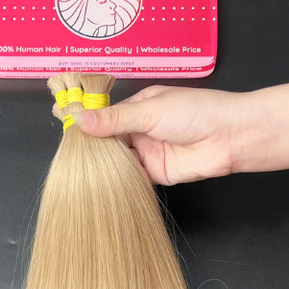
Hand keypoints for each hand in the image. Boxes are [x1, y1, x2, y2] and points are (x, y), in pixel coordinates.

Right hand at [72, 85, 262, 185]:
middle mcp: (140, 129)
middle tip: (65, 150)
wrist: (229, 138)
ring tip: (76, 167)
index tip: (59, 117)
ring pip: (116, 159)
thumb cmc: (196, 112)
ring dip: (101, 164)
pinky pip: (130, 178)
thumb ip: (115, 119)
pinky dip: (117, 180)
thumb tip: (80, 118)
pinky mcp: (154, 174)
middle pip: (107, 139)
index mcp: (139, 106)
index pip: (104, 114)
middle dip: (89, 145)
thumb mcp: (150, 110)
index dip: (84, 119)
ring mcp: (146, 152)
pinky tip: (99, 183)